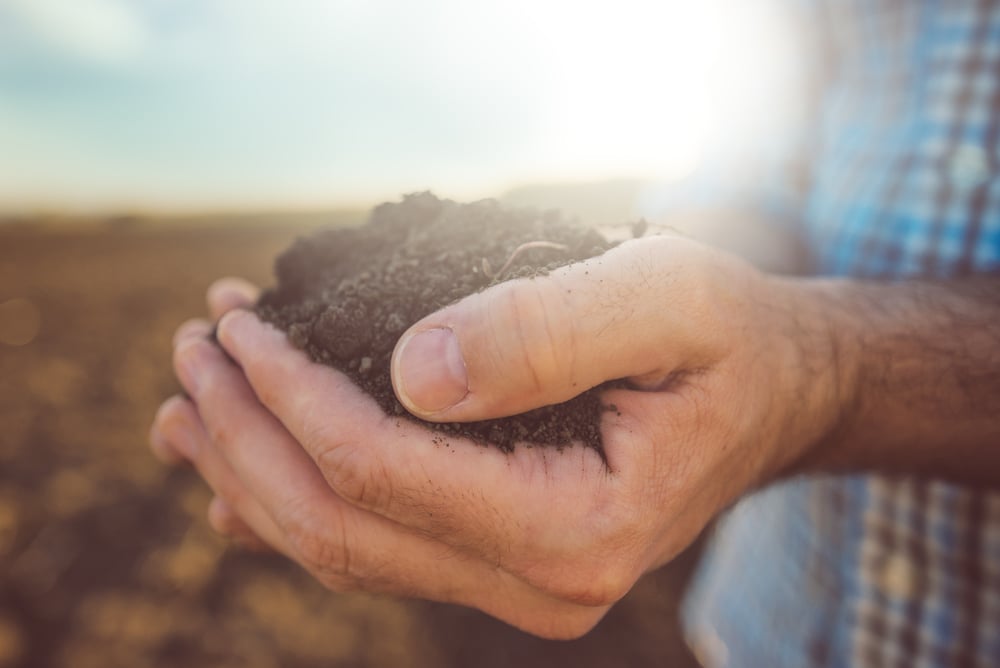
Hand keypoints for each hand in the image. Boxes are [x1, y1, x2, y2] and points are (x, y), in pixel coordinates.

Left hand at [150, 235, 841, 637]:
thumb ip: (547, 329)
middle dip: (247, 436)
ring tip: (183, 408)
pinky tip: (235, 477)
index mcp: (580, 528)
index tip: (236, 325)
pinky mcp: (502, 565)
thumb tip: (412, 372)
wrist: (767, 392)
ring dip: (251, 473)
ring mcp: (518, 587)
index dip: (291, 397)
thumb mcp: (663, 298)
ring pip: (343, 549)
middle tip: (189, 353)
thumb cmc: (723, 336)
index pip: (384, 473)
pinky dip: (293, 506)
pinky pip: (373, 552)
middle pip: (342, 526)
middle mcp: (543, 584)